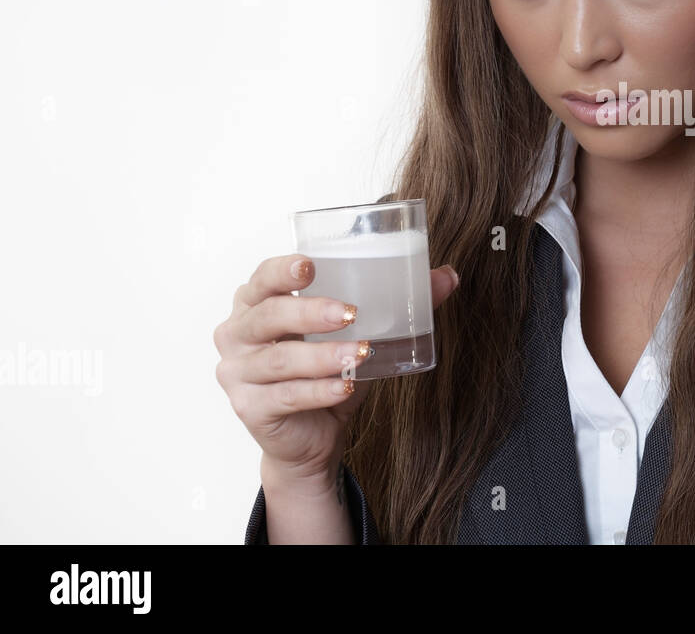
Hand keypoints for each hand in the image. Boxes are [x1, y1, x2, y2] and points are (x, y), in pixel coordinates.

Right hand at [214, 254, 459, 486]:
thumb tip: (448, 276)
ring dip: (323, 355)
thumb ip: (398, 305)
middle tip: (351, 313)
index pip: (260, 278)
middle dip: (309, 311)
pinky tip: (346, 386)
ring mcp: (237, 374)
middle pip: (267, 316)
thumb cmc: (327, 372)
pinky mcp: (250, 409)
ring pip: (280, 359)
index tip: (310, 266)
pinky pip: (286, 396)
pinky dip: (319, 390)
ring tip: (361, 353)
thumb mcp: (359, 334)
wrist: (311, 439)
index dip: (281, 270)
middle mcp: (236, 336)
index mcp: (255, 305)